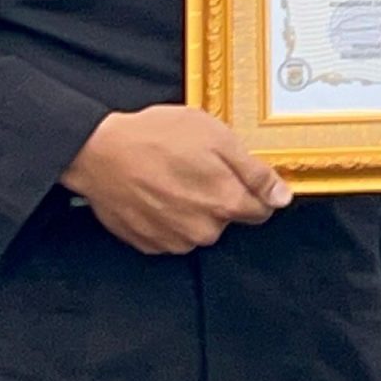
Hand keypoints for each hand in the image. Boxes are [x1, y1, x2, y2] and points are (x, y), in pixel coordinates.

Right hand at [60, 105, 290, 254]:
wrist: (99, 153)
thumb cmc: (156, 137)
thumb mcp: (217, 137)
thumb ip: (254, 172)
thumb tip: (282, 197)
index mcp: (226, 204)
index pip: (262, 210)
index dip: (254, 189)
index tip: (235, 173)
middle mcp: (203, 231)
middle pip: (228, 218)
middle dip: (219, 195)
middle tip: (195, 167)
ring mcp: (173, 240)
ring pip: (198, 227)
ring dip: (192, 207)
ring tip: (170, 177)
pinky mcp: (148, 243)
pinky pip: (170, 233)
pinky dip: (167, 216)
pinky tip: (154, 192)